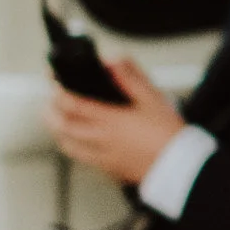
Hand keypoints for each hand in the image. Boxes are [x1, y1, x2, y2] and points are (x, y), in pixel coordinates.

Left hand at [43, 57, 186, 185]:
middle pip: (61, 125)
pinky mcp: (108, 169)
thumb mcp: (152, 98)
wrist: (180, 167)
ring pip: (67, 144)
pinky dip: (72, 147)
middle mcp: (101, 139)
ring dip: (57, 130)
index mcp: (110, 120)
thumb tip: (112, 60)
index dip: (57, 90)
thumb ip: (129, 77)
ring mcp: (102, 157)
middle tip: (50, 101)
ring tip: (58, 120)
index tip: (54, 82)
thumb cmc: (168, 135)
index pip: (71, 104)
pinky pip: (81, 159)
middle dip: (49, 111)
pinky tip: (78, 142)